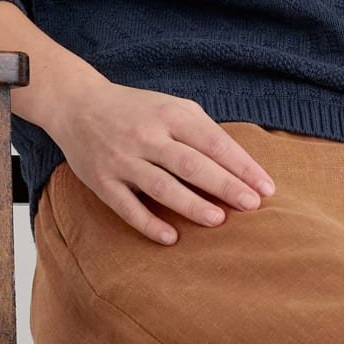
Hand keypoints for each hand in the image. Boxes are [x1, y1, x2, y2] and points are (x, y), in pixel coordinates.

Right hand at [49, 80, 276, 244]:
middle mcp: (146, 136)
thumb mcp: (172, 106)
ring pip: (161, 186)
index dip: (242, 166)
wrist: (76, 104)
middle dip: (224, 186)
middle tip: (252, 205)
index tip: (267, 188)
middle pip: (191, 164)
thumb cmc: (137, 110)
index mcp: (170, 115)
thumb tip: (241, 166)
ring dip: (191, 205)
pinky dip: (149, 223)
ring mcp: (122, 159)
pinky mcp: (101, 180)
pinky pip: (127, 206)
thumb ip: (203, 131)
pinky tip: (171, 238)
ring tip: (219, 220)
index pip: (213, 143)